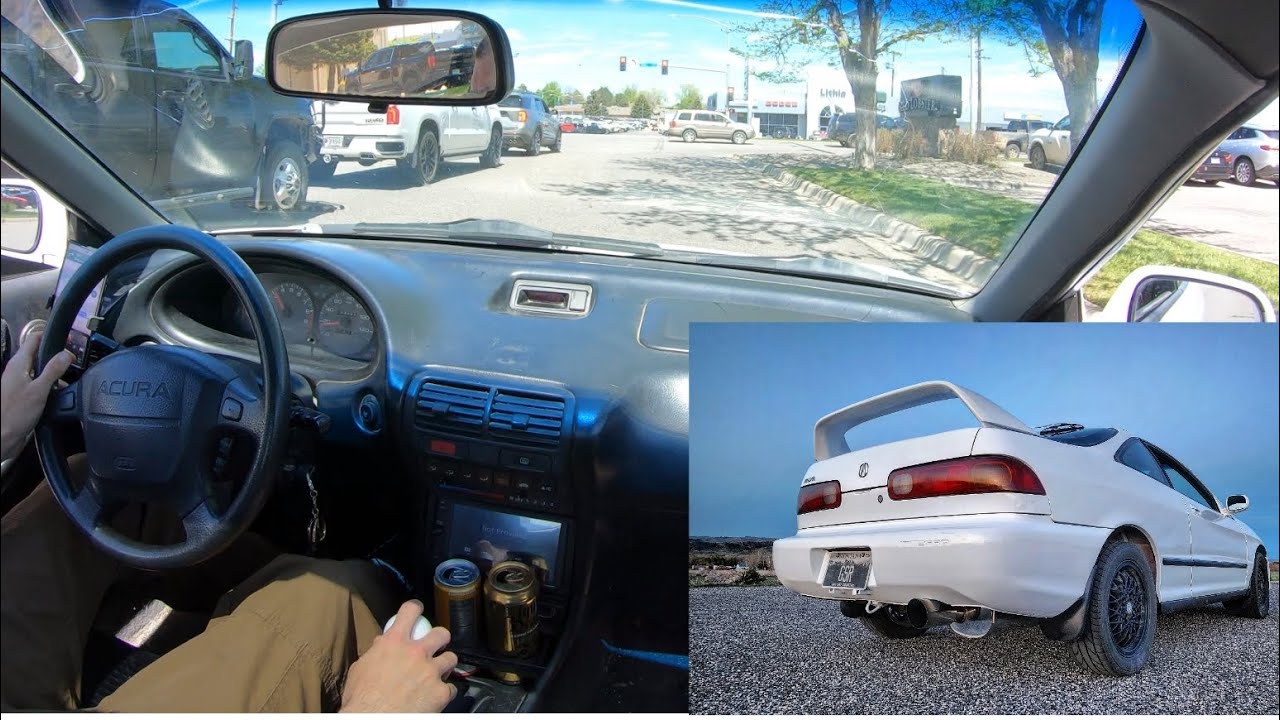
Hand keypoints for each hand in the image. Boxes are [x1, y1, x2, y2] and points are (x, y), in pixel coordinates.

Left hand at [1, 331, 73, 463]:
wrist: (2, 436)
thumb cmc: (15, 413)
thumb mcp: (39, 389)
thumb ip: (53, 369)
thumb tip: (67, 353)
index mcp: (18, 364)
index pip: (33, 340)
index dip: (50, 336)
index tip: (69, 339)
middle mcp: (17, 371)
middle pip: (37, 354)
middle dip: (55, 355)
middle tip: (74, 359)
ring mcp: (18, 383)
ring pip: (39, 369)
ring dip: (54, 371)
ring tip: (70, 376)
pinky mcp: (22, 396)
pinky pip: (38, 383)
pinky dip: (50, 384)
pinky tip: (59, 392)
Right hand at [340, 600, 457, 712]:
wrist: (371, 719)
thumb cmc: (361, 698)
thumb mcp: (360, 669)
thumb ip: (375, 653)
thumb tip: (381, 644)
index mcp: (394, 643)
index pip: (410, 611)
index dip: (415, 609)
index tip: (417, 611)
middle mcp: (416, 653)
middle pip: (441, 633)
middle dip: (440, 639)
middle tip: (435, 647)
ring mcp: (431, 672)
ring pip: (451, 658)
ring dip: (445, 665)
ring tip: (437, 674)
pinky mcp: (440, 692)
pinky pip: (451, 688)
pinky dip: (444, 692)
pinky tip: (435, 697)